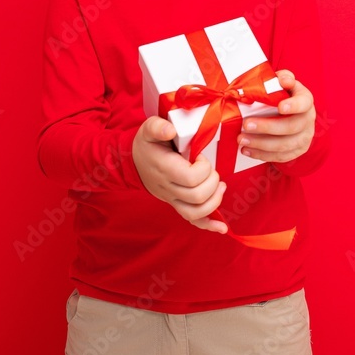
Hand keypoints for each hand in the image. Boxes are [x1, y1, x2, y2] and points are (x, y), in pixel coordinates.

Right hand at [131, 116, 227, 233]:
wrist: (133, 162)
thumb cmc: (147, 145)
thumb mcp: (148, 129)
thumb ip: (158, 127)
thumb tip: (170, 130)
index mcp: (165, 169)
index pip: (191, 178)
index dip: (203, 168)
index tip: (200, 157)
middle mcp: (168, 188)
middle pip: (198, 196)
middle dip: (212, 182)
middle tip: (210, 170)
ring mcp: (172, 199)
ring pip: (196, 212)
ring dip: (214, 201)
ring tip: (220, 186)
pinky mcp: (177, 204)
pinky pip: (193, 220)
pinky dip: (209, 225)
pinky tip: (221, 227)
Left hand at [237, 69, 316, 163]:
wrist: (293, 115)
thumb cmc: (284, 96)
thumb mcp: (285, 83)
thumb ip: (284, 78)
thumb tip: (282, 80)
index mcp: (305, 101)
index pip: (303, 103)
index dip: (293, 105)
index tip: (280, 106)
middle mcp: (308, 121)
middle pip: (291, 127)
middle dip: (267, 127)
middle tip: (246, 124)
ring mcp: (303, 138)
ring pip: (284, 145)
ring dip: (261, 144)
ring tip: (242, 139)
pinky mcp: (296, 151)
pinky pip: (280, 156)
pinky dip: (262, 155)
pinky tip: (247, 150)